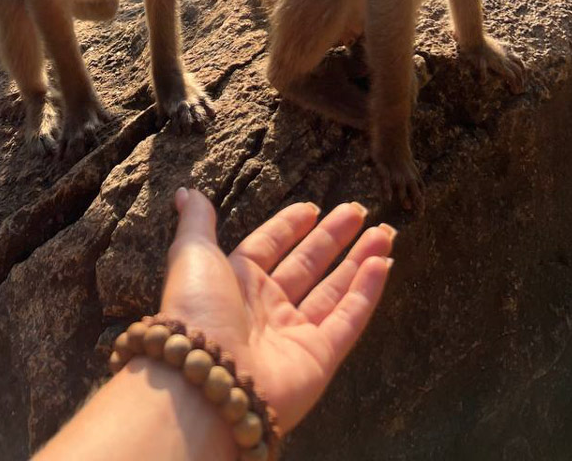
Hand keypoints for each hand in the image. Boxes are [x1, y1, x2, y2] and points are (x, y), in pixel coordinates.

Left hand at [161, 189, 394, 432]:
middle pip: (307, 265)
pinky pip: (348, 320)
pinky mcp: (319, 359)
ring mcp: (294, 335)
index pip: (268, 246)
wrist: (206, 379)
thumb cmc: (197, 311)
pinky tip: (382, 263)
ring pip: (334, 290)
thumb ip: (197, 222)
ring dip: (359, 261)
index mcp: (236, 282)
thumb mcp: (191, 254)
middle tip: (359, 212)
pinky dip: (366, 293)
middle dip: (333, 238)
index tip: (312, 208)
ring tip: (383, 232)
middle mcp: (265, 308)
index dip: (290, 226)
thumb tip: (188, 192)